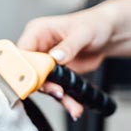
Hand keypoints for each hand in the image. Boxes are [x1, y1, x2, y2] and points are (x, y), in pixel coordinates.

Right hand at [18, 5, 117, 119]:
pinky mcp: (57, 74)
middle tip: (58, 92)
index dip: (25, 67)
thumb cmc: (94, 24)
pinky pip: (56, 89)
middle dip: (44, 85)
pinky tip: (74, 106)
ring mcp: (47, 62)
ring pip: (44, 84)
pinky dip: (66, 99)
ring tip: (72, 105)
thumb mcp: (83, 32)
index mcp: (38, 31)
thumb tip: (55, 57)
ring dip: (58, 96)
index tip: (35, 79)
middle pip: (30, 71)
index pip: (22, 51)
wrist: (108, 35)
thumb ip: (68, 46)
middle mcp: (39, 47)